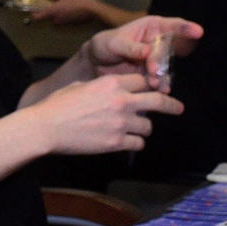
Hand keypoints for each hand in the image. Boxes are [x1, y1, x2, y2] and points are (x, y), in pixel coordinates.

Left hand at [28, 0, 112, 25]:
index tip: (32, 10)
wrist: (92, 10)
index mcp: (52, 11)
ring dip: (58, 12)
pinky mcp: (70, 24)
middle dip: (49, 10)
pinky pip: (63, 18)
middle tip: (53, 2)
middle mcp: (56, 19)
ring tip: (64, 3)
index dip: (34, 14)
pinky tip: (70, 7)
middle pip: (48, 16)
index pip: (38, 16)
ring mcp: (63, 23)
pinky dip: (64, 14)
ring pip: (56, 17)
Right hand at [35, 71, 178, 153]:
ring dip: (144, 128)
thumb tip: (108, 91)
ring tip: (136, 131)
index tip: (154, 90)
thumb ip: (100, 87)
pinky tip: (128, 143)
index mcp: (112, 83)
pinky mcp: (116, 142)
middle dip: (171, 105)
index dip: (148, 86)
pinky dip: (135, 144)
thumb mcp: (81, 86)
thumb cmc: (58, 105)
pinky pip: (138, 143)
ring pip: (148, 126)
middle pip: (158, 100)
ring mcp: (120, 122)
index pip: (142, 81)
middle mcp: (121, 100)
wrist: (47, 127)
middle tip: (179, 108)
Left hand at [86, 15, 200, 90]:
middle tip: (153, 72)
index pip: (173, 25)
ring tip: (155, 84)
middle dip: (162, 61)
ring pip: (166, 68)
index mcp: (151, 27)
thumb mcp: (114, 43)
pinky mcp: (152, 74)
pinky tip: (159, 91)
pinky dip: (160, 86)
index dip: (186, 28)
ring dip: (163, 77)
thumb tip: (146, 51)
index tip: (198, 32)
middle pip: (167, 51)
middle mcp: (157, 43)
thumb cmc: (104, 45)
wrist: (95, 64)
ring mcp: (156, 60)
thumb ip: (130, 47)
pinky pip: (160, 80)